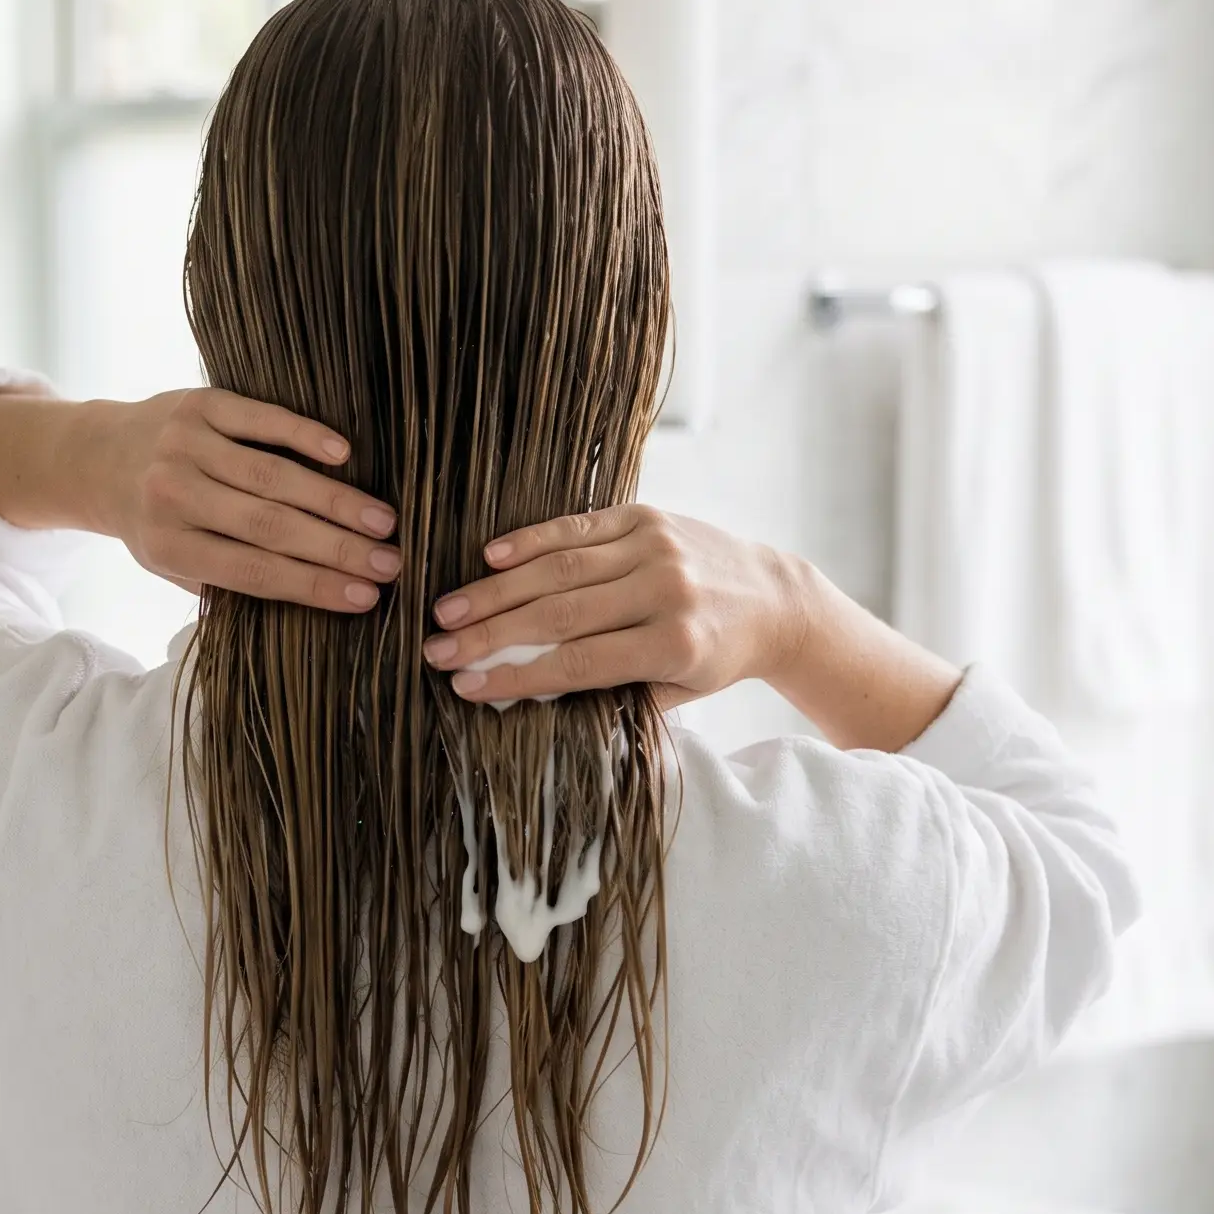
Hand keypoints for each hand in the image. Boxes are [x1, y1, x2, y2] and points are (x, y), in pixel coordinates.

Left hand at [0, 385, 399, 612]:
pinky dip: (305, 436)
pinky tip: (344, 456)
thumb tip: (312, 602)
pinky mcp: (200, 405)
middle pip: (269, 527)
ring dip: (335, 501)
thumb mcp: (171, 566)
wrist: (94, 456)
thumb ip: (227, 581)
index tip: (365, 598)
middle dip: (337, 549)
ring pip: (273, 477)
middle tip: (391, 563)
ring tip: (383, 521)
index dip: (312, 586)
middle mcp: (174, 496)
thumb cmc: (150, 522)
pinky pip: (261, 419)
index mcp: (168, 547)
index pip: (252, 572)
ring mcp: (187, 446)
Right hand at [420, 505, 810, 707]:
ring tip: (448, 610)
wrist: (775, 599)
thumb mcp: (678, 690)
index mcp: (674, 643)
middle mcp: (664, 590)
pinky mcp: (647, 516)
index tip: (467, 688)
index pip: (579, 662)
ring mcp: (655, 547)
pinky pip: (578, 528)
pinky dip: (532, 542)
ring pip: (560, 568)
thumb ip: (612, 693)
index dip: (517, 676)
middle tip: (437, 649)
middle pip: (559, 614)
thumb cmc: (719, 656)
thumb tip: (528, 696)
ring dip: (496, 591)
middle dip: (490, 634)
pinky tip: (490, 558)